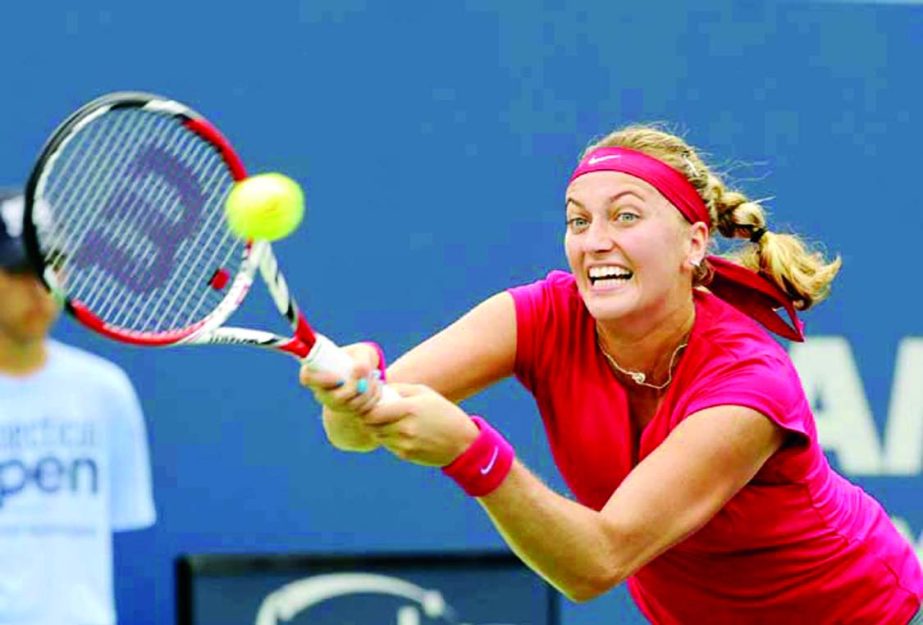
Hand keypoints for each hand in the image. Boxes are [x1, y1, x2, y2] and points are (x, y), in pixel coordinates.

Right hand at [299, 342, 384, 451]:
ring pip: (351, 406)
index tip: (339, 377)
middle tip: (368, 373)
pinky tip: (378, 386)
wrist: (365, 371)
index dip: (321, 380)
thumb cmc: (359, 357)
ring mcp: (334, 405)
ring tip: (376, 376)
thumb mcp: (362, 352)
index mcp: (315, 372)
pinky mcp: (348, 412)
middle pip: (335, 398)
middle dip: (355, 388)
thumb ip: (362, 358)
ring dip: (368, 391)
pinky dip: (373, 398)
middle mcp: (321, 392)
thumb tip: (361, 370)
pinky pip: (362, 411)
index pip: (308, 378)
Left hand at [360, 383, 479, 466]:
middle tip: (375, 412)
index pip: (373, 412)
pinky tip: (400, 432)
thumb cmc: (444, 413)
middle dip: (371, 419)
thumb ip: (400, 389)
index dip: (367, 409)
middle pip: (372, 425)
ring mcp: (405, 443)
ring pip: (379, 436)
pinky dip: (389, 439)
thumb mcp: (426, 393)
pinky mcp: (406, 455)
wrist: (462, 443)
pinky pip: (388, 445)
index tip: (371, 404)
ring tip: (388, 422)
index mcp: (409, 409)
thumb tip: (379, 389)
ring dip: (379, 429)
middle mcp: (405, 428)